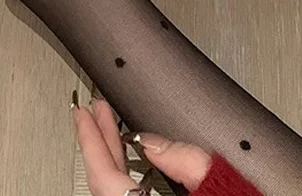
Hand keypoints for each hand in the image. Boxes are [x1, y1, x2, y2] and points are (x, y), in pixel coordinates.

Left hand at [73, 98, 211, 194]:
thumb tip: (154, 142)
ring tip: (106, 127)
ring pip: (113, 194)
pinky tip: (124, 160)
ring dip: (109, 158)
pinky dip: (120, 177)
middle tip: (92, 114)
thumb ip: (185, 161)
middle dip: (98, 143)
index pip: (105, 178)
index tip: (84, 116)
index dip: (92, 141)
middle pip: (104, 185)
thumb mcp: (217, 185)